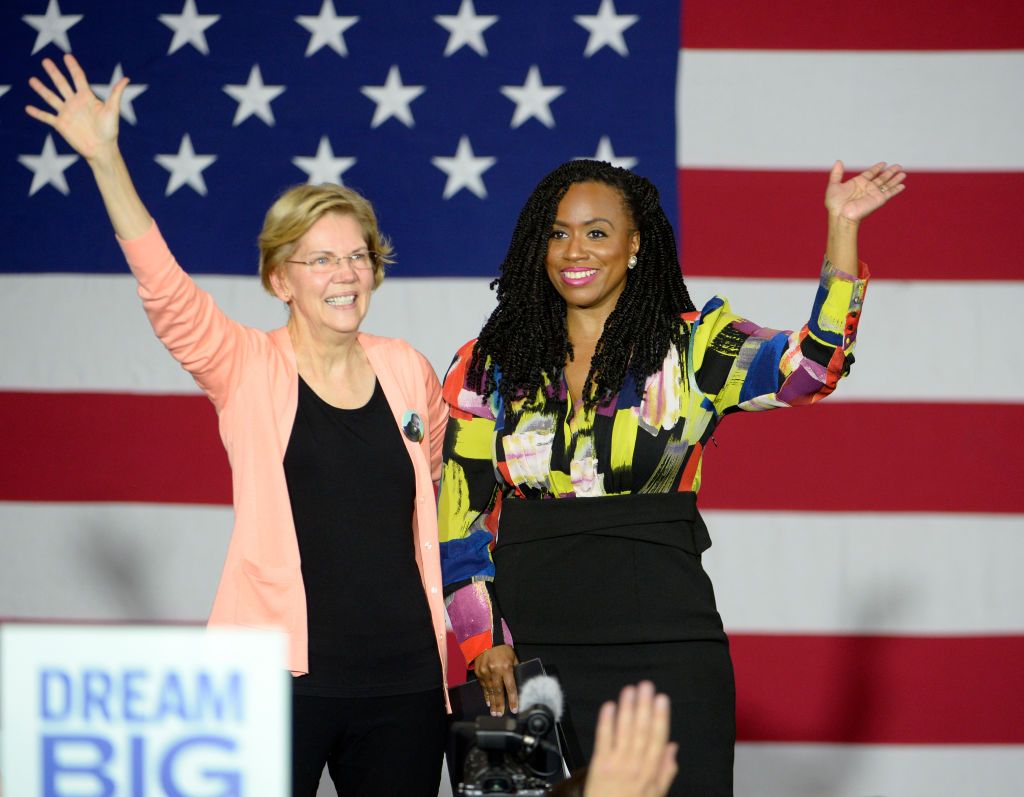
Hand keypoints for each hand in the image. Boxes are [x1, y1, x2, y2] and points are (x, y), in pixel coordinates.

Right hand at [25, 54, 126, 163]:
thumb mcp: (113, 110)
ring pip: (51, 98)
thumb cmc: (110, 130)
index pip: (78, 78)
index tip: (67, 56)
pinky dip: (37, 113)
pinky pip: (46, 117)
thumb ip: (116, 94)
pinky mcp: (60, 124)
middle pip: (62, 84)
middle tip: (46, 61)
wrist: (102, 149)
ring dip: (41, 89)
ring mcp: (66, 113)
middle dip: (54, 72)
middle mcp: (75, 102)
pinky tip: (28, 108)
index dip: (73, 67)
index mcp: (87, 97)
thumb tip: (126, 78)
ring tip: (32, 80)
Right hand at [473, 644, 518, 716]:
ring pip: (490, 691)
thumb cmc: (502, 649)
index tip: (514, 709)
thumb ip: (515, 669)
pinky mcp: (478, 672)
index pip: (510, 687)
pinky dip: (486, 695)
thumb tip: (520, 681)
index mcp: (505, 667)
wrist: (486, 640)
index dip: (512, 699)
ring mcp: (485, 672)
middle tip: (500, 715)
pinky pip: (483, 686)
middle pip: (498, 692)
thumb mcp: (513, 657)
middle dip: (500, 705)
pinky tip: (488, 702)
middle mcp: (494, 671)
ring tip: (494, 712)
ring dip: (493, 703)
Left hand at [584, 682, 677, 796]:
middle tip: (646, 686)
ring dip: (627, 708)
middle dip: (644, 706)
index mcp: (651, 771)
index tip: (662, 699)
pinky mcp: (599, 763)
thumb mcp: (657, 794)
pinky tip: (609, 706)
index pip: (658, 738)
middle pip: (641, 730)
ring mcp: (616, 762)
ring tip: (630, 690)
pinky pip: (603, 738)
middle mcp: (635, 764)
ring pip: (624, 731)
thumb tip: (673, 747)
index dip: (660, 717)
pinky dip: (606, 721)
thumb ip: (666, 771)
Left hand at [825, 160, 905, 223]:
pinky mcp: (879, 199)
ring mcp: (874, 193)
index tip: (883, 163)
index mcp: (858, 183)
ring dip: (895, 178)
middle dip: (890, 172)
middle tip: (898, 166)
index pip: (870, 173)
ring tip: (903, 173)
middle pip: (881, 177)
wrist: (841, 215)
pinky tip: (902, 185)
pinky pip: (890, 193)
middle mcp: (867, 188)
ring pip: (887, 184)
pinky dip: (896, 189)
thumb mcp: (834, 185)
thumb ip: (836, 173)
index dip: (877, 168)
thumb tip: (838, 161)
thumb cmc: (835, 204)